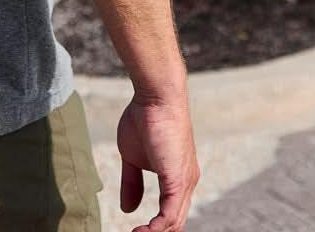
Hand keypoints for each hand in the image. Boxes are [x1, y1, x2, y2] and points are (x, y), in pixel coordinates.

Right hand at [116, 95, 199, 231]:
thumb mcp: (132, 156)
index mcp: (178, 178)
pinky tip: (142, 231)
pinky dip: (157, 228)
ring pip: (174, 223)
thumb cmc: (145, 118)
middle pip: (175, 223)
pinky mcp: (178, 179)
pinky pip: (170, 215)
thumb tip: (127, 208)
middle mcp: (187, 183)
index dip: (155, 228)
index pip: (171, 214)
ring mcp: (185, 182)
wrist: (156, 96)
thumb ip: (132, 182)